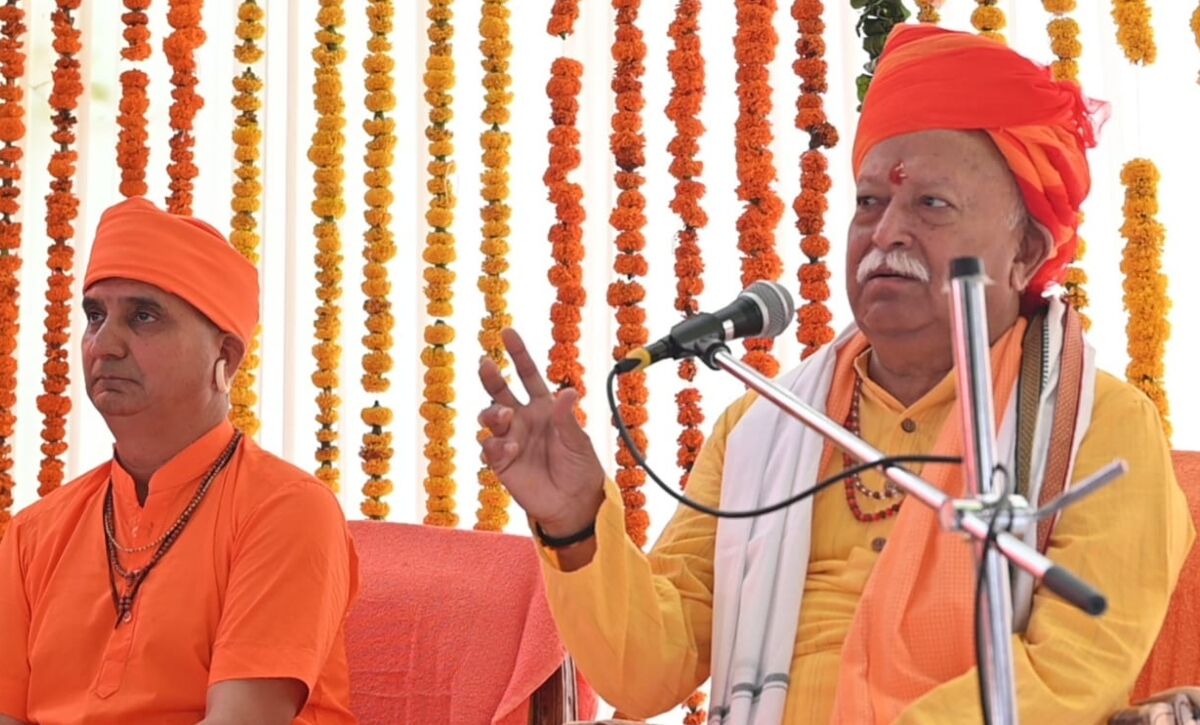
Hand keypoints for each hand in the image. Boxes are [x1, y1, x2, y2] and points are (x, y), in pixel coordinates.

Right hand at [477, 328, 604, 535]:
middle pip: (500, 391)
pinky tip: (510, 449)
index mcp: (543, 408)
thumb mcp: (578, 440)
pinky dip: (496, 445)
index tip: (508, 332)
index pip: (527, 375)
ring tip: (505, 416)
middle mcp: (523, 419)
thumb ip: (567, 418)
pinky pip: (489, 447)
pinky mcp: (501, 463)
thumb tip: (568, 391)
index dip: (518, 354)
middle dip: (491, 376)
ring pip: (489, 417)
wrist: (574, 502)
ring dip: (493, 413)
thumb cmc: (580, 467)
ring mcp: (510, 439)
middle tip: (486, 364)